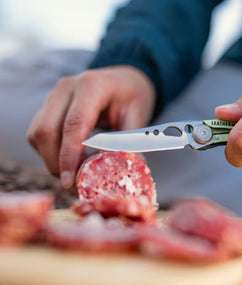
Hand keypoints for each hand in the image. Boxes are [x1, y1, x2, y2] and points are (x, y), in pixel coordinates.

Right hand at [27, 65, 154, 187]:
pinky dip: (49, 152)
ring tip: (74, 173)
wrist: (125, 78)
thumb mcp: (139, 114)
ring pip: (37, 134)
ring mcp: (53, 96)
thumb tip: (131, 168)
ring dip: (50, 159)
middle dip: (55, 162)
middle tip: (74, 183)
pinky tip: (69, 160)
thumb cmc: (133, 96)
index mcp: (92, 85)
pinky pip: (38, 134)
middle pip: (46, 130)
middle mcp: (67, 88)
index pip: (74, 124)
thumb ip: (130, 140)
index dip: (69, 155)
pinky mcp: (47, 106)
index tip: (71, 180)